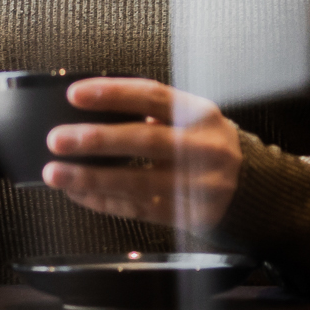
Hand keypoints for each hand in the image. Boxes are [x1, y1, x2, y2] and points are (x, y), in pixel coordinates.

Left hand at [42, 77, 243, 233]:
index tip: (76, 95)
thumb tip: (95, 108)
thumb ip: (155, 110)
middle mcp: (203, 148)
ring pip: (137, 182)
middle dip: (97, 140)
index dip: (113, 94)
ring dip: (91, 178)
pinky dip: (103, 201)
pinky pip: (138, 209)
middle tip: (58, 139)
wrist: (253, 188)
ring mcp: (197, 185)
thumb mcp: (193, 118)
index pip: (153, 96)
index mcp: (200, 115)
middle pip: (145, 140)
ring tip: (56, 173)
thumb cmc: (209, 146)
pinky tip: (77, 193)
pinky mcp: (188, 215)